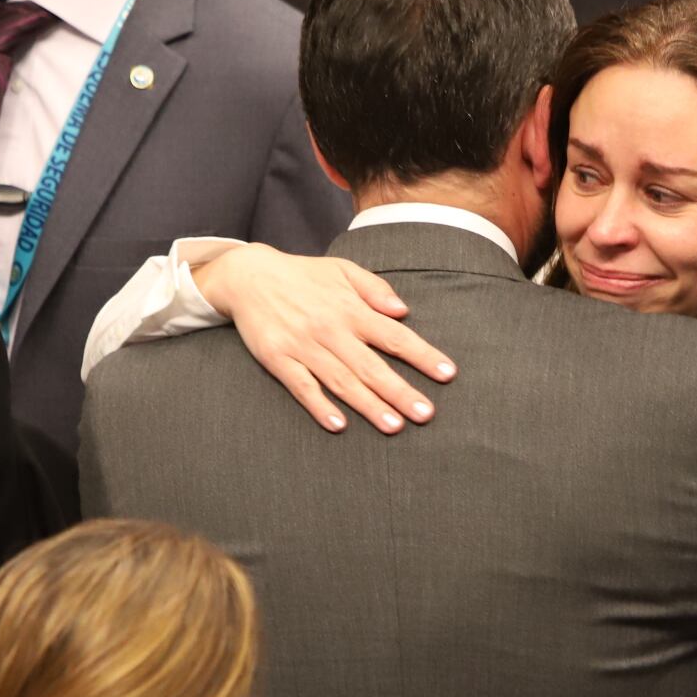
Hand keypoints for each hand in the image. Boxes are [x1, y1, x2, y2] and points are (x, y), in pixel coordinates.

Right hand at [193, 244, 457, 433]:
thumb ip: (375, 289)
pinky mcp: (278, 359)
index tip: (447, 374)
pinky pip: (302, 387)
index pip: (394, 336)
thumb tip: (404, 311)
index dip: (422, 355)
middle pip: (372, 366)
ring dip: (368, 405)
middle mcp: (330, 329)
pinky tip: (338, 425)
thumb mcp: (342, 270)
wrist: (249, 275)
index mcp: (351, 309)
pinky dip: (319, 406)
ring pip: (341, 381)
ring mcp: (303, 346)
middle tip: (426, 414)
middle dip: (400, 391)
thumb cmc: (304, 276)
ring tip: (394, 426)